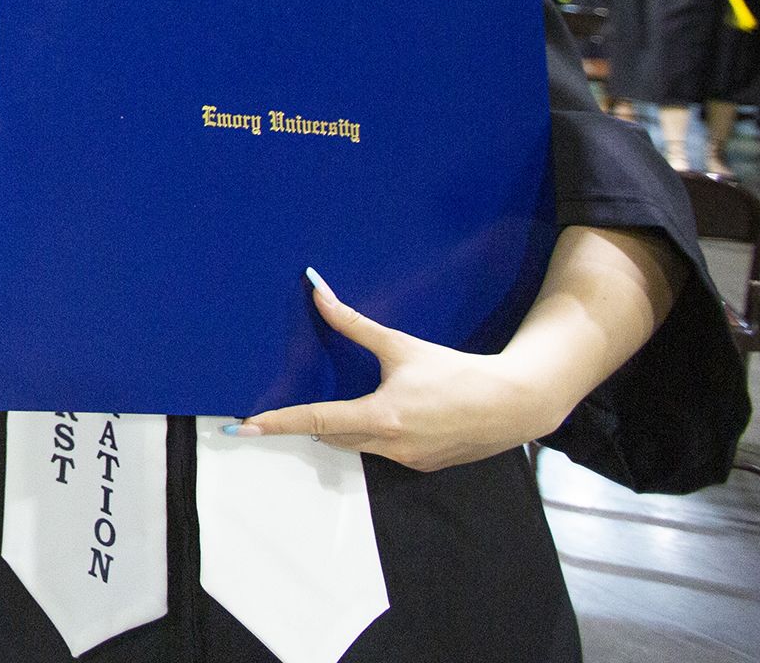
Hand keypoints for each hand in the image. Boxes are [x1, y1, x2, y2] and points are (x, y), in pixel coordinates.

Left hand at [230, 269, 566, 471]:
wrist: (515, 403)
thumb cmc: (459, 373)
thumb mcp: (403, 346)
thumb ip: (356, 324)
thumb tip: (320, 295)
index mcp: (380, 415)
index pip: (313, 420)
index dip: (276, 423)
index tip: (243, 426)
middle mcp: (389, 444)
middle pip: (331, 434)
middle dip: (312, 421)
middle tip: (289, 409)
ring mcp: (406, 460)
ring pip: (356, 445)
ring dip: (345, 427)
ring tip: (348, 404)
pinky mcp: (422, 465)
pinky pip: (383, 452)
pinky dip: (374, 435)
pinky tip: (392, 415)